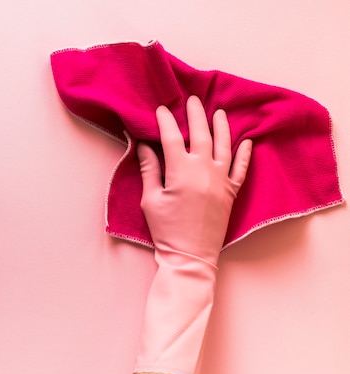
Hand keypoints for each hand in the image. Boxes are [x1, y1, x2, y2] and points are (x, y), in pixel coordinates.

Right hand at [131, 96, 252, 373]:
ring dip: (221, 127)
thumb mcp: (150, 200)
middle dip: (195, 115)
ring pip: (224, 146)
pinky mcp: (231, 193)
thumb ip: (150, 169)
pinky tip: (246, 141)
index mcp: (181, 171)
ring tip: (217, 112)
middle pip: (201, 135)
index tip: (160, 109)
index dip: (166, 121)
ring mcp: (221, 181)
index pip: (173, 138)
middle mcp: (204, 171)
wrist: (190, 256)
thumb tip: (145, 146)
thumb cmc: (166, 230)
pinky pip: (241, 169)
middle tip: (191, 99)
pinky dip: (244, 154)